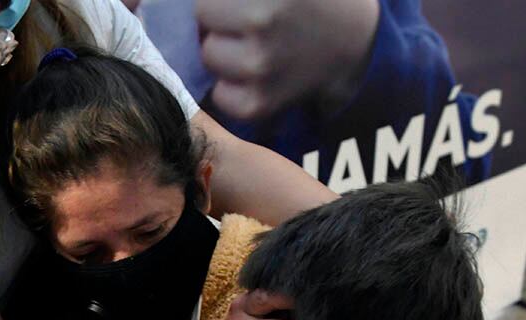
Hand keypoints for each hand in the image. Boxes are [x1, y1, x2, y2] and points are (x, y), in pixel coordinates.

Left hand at [195, 0, 380, 119]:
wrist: (354, 42)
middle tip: (247, 25)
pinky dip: (232, 88)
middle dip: (219, 23)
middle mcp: (262, 22)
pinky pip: (221, 95)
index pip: (206, 3)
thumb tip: (170, 3)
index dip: (221, 3)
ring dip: (223, 52)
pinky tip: (256, 76)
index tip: (240, 6)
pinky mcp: (259, 104)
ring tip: (253, 48)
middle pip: (204, 22)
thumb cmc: (311, 1)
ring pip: (209, 57)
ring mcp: (259, 66)